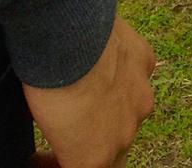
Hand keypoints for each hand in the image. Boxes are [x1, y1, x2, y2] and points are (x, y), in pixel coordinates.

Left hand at [23, 15, 155, 167]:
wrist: (68, 35)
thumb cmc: (46, 84)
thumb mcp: (45, 127)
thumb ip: (65, 144)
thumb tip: (65, 138)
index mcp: (94, 158)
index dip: (68, 159)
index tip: (56, 153)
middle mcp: (124, 135)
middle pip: (114, 147)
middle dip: (94, 139)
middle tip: (71, 122)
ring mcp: (140, 97)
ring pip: (130, 111)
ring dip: (114, 106)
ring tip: (88, 86)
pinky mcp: (146, 62)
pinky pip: (138, 75)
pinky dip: (125, 72)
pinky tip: (105, 61)